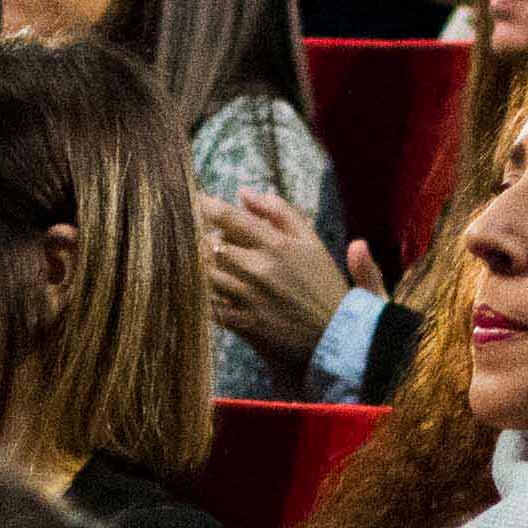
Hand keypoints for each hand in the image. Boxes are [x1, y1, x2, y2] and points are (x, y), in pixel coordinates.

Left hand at [206, 188, 374, 365]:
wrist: (337, 334)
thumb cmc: (323, 284)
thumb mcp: (310, 241)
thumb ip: (279, 212)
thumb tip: (243, 193)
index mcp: (277, 244)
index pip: (230, 219)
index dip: (205, 206)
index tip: (190, 200)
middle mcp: (261, 269)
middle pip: (210, 246)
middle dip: (199, 239)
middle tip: (195, 237)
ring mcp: (251, 298)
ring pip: (206, 275)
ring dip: (197, 267)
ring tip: (193, 262)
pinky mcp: (246, 324)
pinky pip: (211, 307)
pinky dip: (202, 296)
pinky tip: (201, 291)